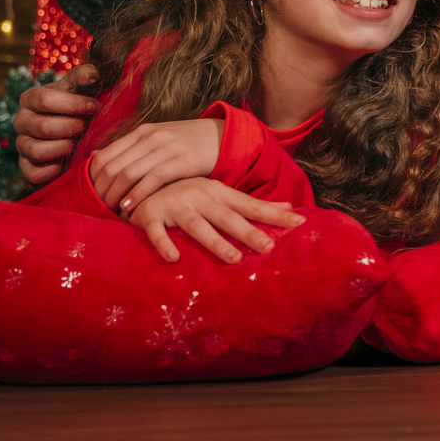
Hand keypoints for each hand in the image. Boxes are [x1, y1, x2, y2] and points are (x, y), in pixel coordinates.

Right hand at [14, 63, 101, 184]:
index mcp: (31, 98)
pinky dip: (49, 171)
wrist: (73, 129)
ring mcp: (22, 144)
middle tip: (86, 127)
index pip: (44, 100)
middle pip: (42, 127)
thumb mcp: (79, 87)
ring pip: (35, 150)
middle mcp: (22, 121)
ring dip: (62, 148)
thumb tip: (93, 75)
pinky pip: (32, 173)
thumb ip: (85, 76)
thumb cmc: (76, 105)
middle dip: (70, 128)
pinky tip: (65, 165)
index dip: (73, 104)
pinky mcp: (26, 165)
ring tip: (77, 145)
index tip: (95, 106)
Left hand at [89, 118, 224, 211]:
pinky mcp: (182, 160)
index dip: (93, 180)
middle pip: (112, 167)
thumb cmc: (189, 144)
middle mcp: (150, 137)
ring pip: (128, 173)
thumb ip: (131, 149)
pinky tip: (130, 206)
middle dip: (101, 191)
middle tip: (98, 209)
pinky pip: (152, 178)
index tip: (91, 197)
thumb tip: (98, 158)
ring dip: (115, 196)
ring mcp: (166, 148)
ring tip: (111, 211)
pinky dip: (137, 194)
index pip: (104, 156)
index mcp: (141, 132)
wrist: (224, 136)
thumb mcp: (158, 141)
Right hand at [126, 178, 305, 263]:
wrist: (140, 181)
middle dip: (249, 232)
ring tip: (234, 260)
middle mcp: (200, 197)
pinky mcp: (150, 216)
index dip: (275, 214)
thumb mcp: (221, 195)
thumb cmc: (189, 194)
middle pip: (228, 217)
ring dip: (215, 242)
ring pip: (197, 226)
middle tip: (269, 247)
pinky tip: (174, 258)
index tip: (299, 222)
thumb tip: (288, 206)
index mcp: (219, 193)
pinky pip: (157, 232)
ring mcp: (176, 205)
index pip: (252, 206)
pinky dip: (164, 244)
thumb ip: (252, 204)